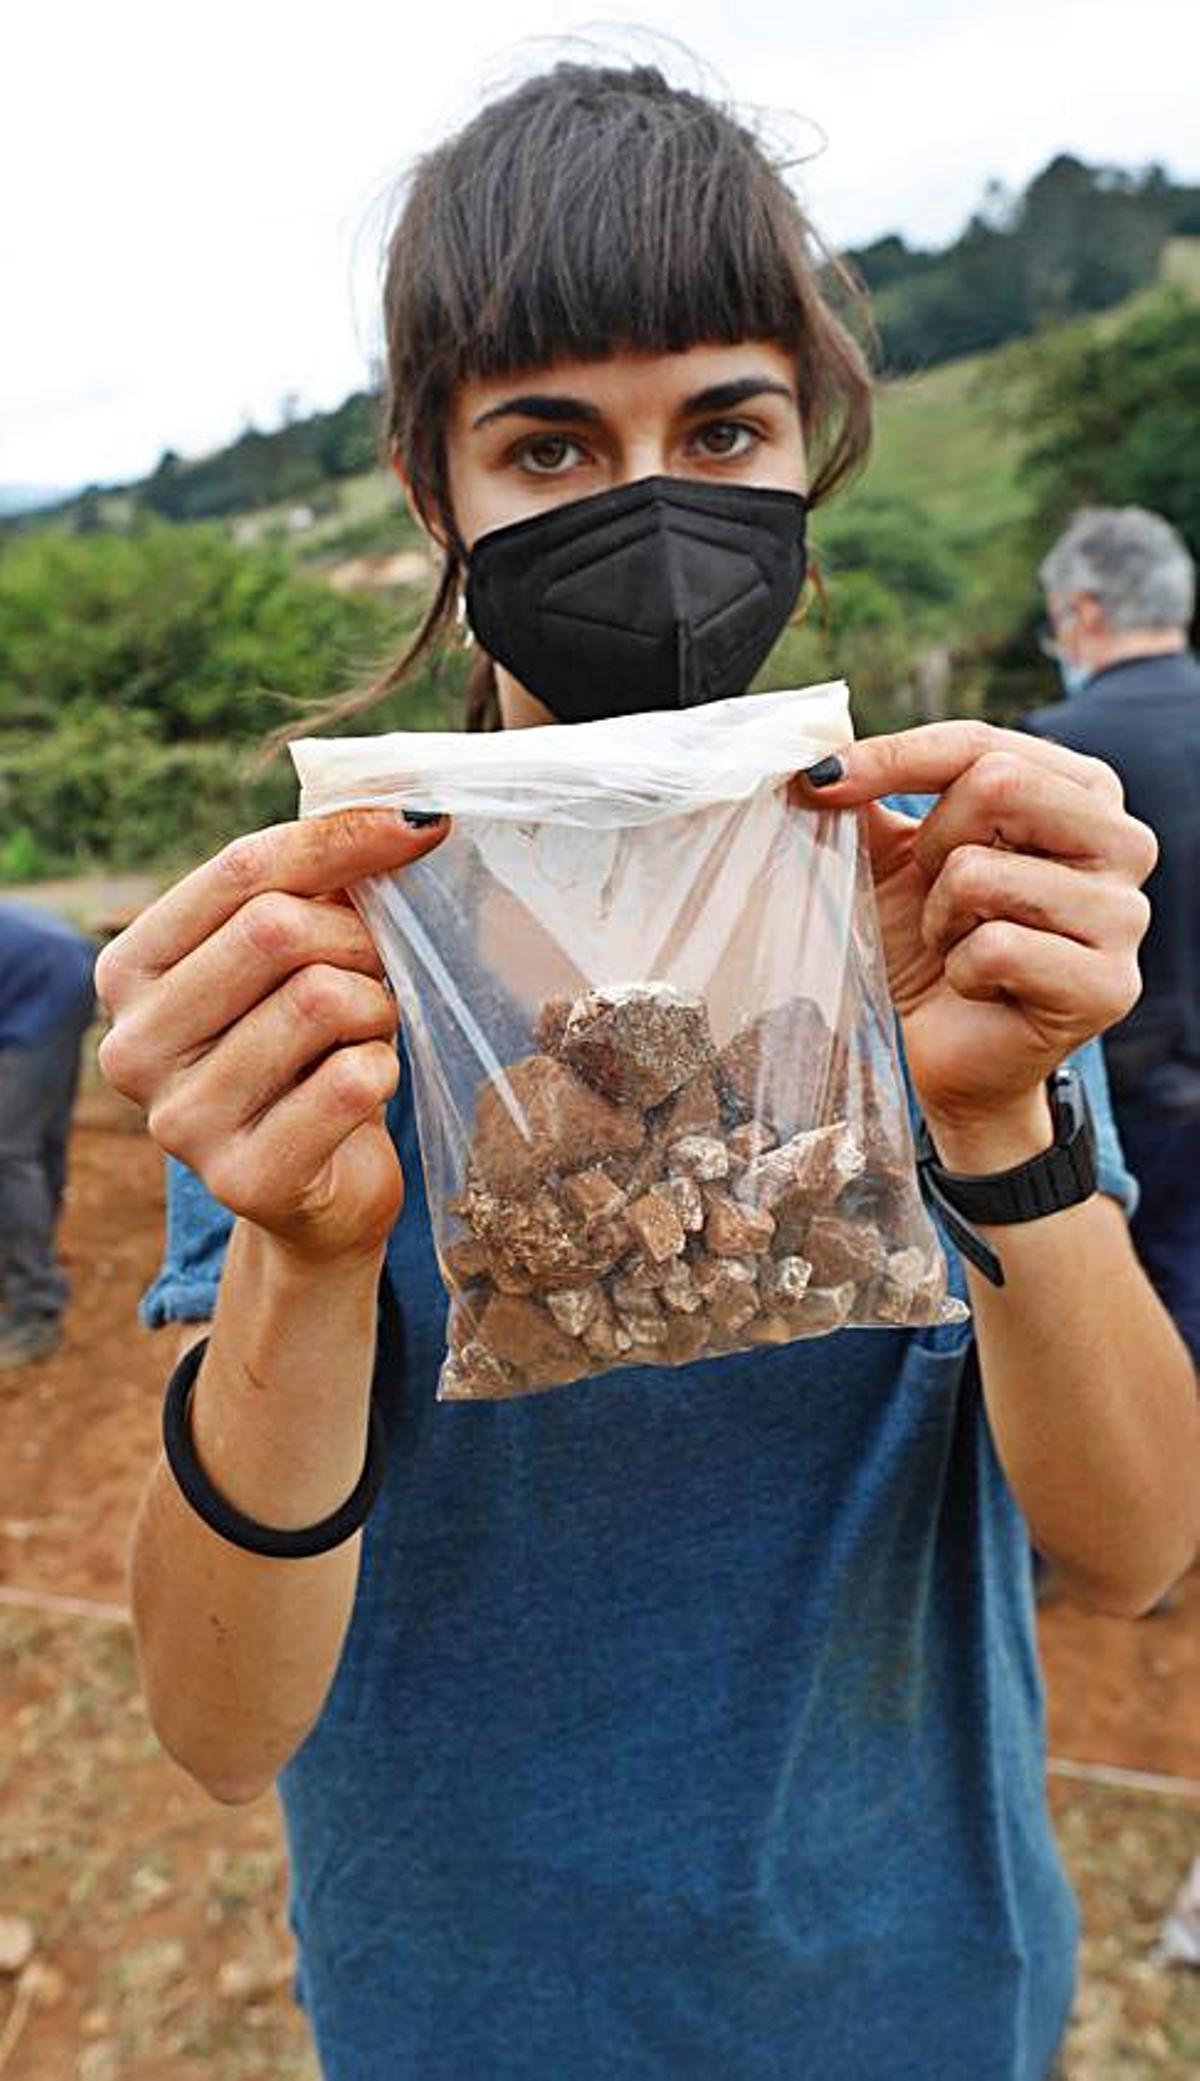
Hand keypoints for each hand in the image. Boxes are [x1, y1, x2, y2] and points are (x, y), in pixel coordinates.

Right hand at [96, 810, 448, 1263]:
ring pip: (321, 1001)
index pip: (240, 869)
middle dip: (358, 938)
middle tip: (380, 968)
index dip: (341, 838)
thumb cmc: (310, 1053)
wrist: (318, 1191)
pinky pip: (352, 1082)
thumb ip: (319, 886)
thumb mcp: (295, 959)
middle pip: (276, 929)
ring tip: (368, 1032)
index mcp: (130, 971)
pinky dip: (383, 1070)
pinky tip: (365, 1087)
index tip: (419, 826)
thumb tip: (409, 814)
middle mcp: (134, 1045)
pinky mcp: (242, 1180)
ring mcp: (179, 1121)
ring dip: (376, 1008)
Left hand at [793, 723, 1156, 1166]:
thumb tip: (813, 751)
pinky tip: (980, 988)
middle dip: (932, 845)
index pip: (982, 745)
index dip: (895, 758)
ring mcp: (1125, 916)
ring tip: (960, 946)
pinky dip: (960, 971)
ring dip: (941, 918)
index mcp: (1083, 792)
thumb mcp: (894, 855)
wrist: (945, 1051)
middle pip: (999, 783)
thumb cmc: (929, 946)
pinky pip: (996, 948)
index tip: (823, 780)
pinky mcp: (1107, 985)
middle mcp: (1123, 841)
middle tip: (933, 894)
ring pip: (984, 872)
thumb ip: (872, 792)